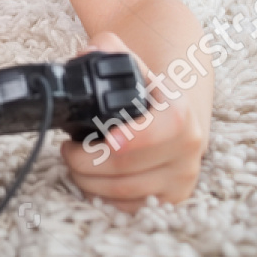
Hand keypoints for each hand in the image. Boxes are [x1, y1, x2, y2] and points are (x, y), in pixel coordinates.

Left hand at [60, 32, 206, 210]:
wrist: (181, 107)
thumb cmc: (149, 86)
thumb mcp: (134, 60)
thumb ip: (108, 49)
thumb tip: (85, 54)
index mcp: (181, 115)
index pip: (158, 133)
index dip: (131, 140)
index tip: (106, 140)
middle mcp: (188, 150)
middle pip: (125, 168)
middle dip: (85, 160)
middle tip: (68, 148)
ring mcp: (181, 178)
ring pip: (122, 193)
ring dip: (88, 180)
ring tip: (76, 161)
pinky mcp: (172, 199)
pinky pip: (129, 207)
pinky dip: (103, 195)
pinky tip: (94, 178)